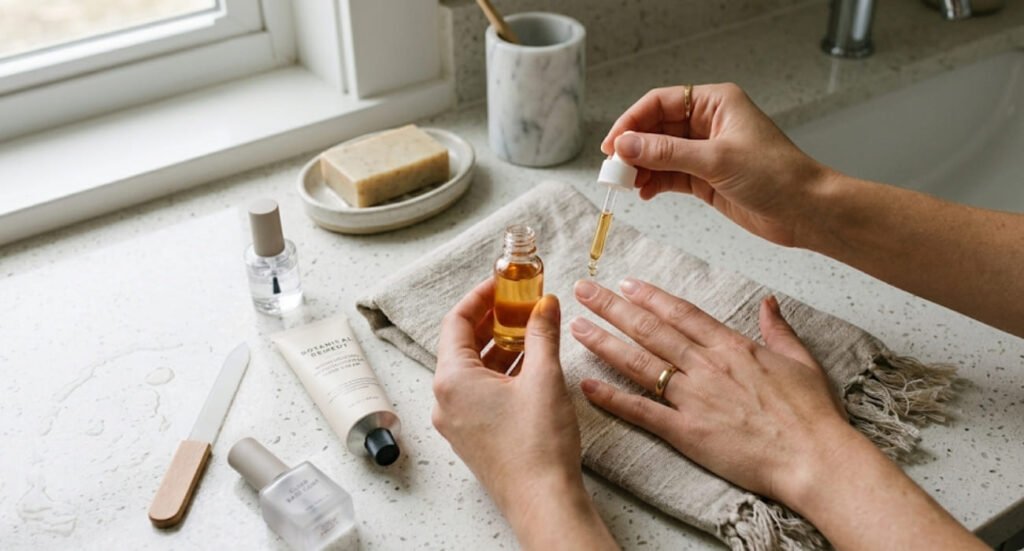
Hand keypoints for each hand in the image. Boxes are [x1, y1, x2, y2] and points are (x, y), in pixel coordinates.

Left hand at [433, 280, 616, 549]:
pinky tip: (526, 367)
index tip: (502, 283)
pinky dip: (497, 374)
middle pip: (461, 345)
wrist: (542, 501)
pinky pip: (476, 393)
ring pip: (470, 371)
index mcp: (452, 379)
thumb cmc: (538, 443)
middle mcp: (444, 399)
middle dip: (492, 321)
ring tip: (528, 331)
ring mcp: (455, 421)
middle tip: (520, 303)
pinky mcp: (470, 437)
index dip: (480, 297)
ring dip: (497, 347)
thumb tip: (545, 303)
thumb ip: (542, 333)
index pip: (457, 322)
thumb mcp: (544, 376)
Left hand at [570, 277, 851, 504]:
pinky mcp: (686, 432)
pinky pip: (642, 411)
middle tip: (585, 290)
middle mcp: (706, 366)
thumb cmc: (812, 414)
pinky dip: (613, 398)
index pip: (681, 314)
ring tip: (578, 327)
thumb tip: (769, 302)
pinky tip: (588, 385)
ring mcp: (693, 398)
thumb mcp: (802, 361)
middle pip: (651, 330)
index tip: (625, 283)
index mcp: (732, 347)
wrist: (814, 457)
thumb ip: (778, 330)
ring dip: (605, 343)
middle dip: (614, 308)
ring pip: (640, 363)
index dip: (650, 297)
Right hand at [601, 83, 832, 246]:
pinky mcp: (705, 177)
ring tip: (626, 185)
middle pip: (655, 128)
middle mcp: (708, 123)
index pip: (660, 103)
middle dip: (633, 148)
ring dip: (641, 168)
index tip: (612, 144)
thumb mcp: (716, 160)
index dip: (631, 121)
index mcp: (715, 103)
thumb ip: (667, 152)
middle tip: (614, 170)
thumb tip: (626, 145)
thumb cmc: (777, 175)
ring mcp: (705, 151)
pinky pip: (669, 175)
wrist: (806, 211)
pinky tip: (644, 193)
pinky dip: (653, 183)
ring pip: (659, 154)